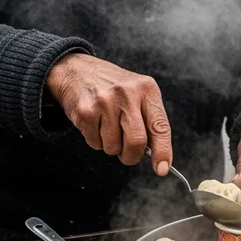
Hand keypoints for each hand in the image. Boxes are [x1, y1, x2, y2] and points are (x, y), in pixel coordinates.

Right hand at [46, 53, 171, 174]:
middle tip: (127, 153)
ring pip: (113, 147)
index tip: (162, 169)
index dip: (163, 151)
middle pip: (136, 142)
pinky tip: (95, 122)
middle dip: (131, 156)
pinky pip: (95, 144)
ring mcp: (105, 102)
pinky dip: (95, 141)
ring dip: (111, 146)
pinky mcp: (86, 111)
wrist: (77, 71)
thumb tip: (159, 156)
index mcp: (147, 89)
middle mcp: (128, 94)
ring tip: (107, 126)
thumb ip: (149, 120)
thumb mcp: (138, 94)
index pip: (160, 126)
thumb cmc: (114, 88)